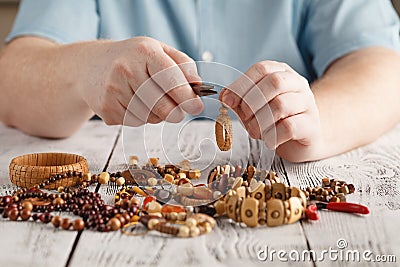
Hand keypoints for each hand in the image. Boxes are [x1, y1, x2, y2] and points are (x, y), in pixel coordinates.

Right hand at [79, 36, 203, 125]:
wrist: (90, 65)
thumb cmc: (131, 58)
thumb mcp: (157, 50)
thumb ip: (182, 64)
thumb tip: (198, 85)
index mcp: (144, 52)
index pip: (171, 80)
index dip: (187, 97)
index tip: (196, 107)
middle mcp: (126, 69)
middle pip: (162, 105)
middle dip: (176, 112)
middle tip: (178, 111)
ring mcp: (113, 91)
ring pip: (150, 117)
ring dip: (157, 114)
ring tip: (149, 99)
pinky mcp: (106, 109)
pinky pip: (136, 122)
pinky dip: (141, 117)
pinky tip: (133, 103)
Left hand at [220, 61, 321, 161]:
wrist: (304, 138)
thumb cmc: (275, 120)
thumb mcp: (255, 107)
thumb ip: (240, 101)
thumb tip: (225, 97)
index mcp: (281, 73)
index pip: (261, 69)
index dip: (241, 85)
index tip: (227, 100)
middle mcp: (297, 84)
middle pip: (274, 82)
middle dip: (252, 101)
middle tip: (244, 116)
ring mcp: (307, 104)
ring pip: (281, 105)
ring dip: (260, 121)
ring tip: (255, 131)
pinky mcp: (311, 125)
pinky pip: (289, 127)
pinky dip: (273, 135)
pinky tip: (269, 140)